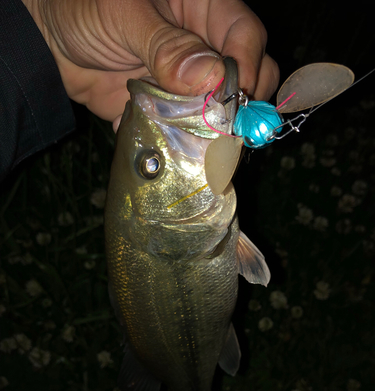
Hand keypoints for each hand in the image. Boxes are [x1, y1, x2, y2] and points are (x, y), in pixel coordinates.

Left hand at [23, 0, 278, 126]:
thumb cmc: (83, 7)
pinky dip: (181, 144)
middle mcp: (201, 47)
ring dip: (211, 132)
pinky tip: (170, 150)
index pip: (244, 36)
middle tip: (226, 129)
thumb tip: (212, 79)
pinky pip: (185, 130)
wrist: (48, 43)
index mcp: (202, 9)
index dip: (249, 66)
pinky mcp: (167, 110)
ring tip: (200, 148)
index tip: (238, 98)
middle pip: (244, 77)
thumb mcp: (125, 16)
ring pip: (217, 111)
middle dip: (240, 105)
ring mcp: (185, 83)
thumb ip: (167, 46)